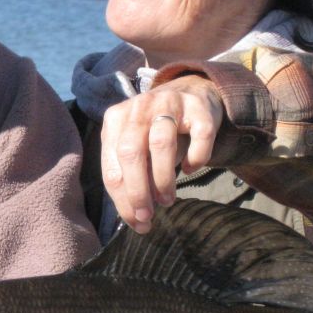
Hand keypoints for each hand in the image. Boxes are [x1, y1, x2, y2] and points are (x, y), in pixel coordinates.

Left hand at [100, 75, 223, 232]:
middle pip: (131, 153)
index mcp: (116, 119)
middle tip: (148, 215)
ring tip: (167, 200)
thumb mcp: (135, 145)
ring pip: (162, 144)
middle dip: (138, 191)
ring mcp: (170, 103)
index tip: (135, 221)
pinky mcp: (199, 107)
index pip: (112, 165)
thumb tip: (134, 216)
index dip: (122, 199)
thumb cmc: (156, 129)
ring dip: (163, 179)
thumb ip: (130, 174)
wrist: (191, 92)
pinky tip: (190, 169)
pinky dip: (196, 158)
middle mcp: (140, 107)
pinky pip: (200, 135)